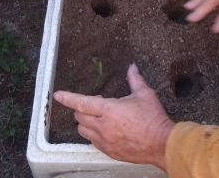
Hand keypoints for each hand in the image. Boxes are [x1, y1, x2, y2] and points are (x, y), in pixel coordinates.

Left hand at [54, 64, 173, 169]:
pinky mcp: (109, 151)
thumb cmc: (153, 118)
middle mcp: (103, 126)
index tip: (58, 95)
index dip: (68, 98)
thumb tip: (131, 67)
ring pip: (83, 130)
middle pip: (80, 116)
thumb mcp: (144, 94)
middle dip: (82, 108)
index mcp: (109, 110)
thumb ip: (134, 79)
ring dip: (86, 121)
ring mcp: (105, 141)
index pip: (82, 102)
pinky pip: (92, 141)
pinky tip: (105, 128)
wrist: (161, 144)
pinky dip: (93, 133)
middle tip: (97, 102)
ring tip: (99, 116)